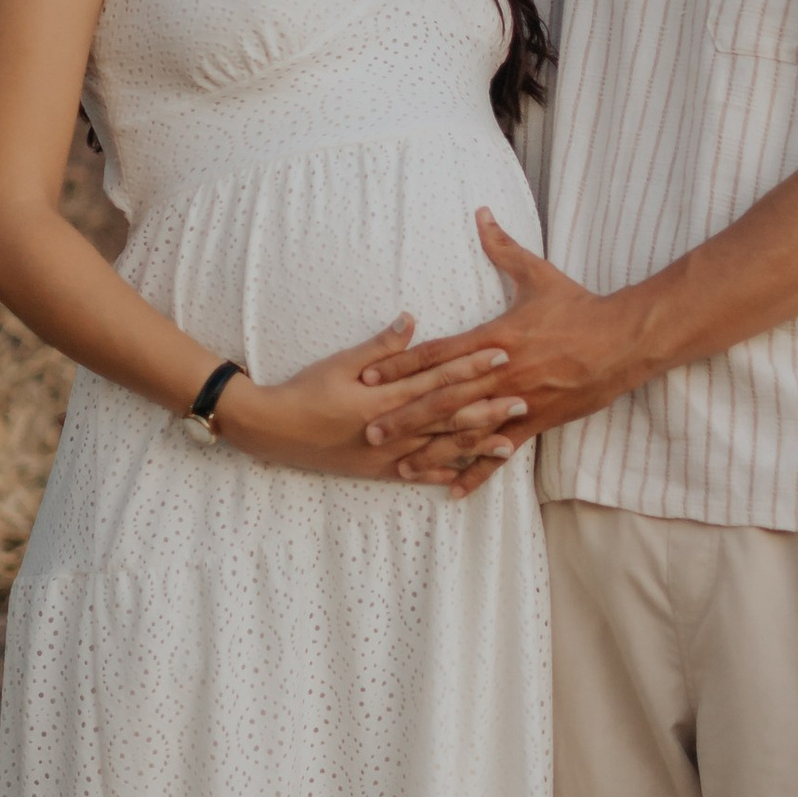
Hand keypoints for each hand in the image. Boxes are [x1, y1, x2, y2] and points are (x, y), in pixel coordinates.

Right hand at [214, 317, 527, 480]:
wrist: (273, 431)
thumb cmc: (305, 390)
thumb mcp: (339, 362)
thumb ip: (380, 346)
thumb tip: (412, 319)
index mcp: (384, 396)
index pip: (437, 377)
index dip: (471, 366)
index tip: (501, 354)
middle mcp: (391, 428)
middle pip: (448, 416)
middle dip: (487, 407)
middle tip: (524, 400)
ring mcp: (388, 454)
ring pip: (441, 449)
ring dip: (477, 445)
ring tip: (511, 442)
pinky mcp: (379, 471)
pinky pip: (419, 476)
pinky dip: (444, 475)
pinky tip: (471, 477)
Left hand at [362, 216, 644, 495]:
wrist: (623, 341)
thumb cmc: (579, 307)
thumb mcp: (539, 274)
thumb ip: (503, 248)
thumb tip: (481, 213)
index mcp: (495, 338)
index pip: (438, 354)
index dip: (401, 365)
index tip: (369, 376)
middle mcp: (502, 374)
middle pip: (442, 398)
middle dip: (404, 416)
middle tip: (368, 431)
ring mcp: (518, 402)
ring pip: (466, 430)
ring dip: (431, 450)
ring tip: (399, 466)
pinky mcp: (536, 423)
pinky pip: (500, 453)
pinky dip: (476, 472)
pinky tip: (453, 490)